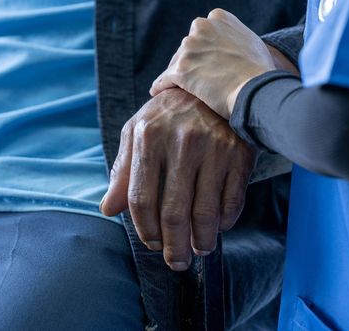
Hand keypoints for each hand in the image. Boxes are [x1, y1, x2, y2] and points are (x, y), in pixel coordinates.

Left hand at [100, 88, 256, 270]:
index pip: (141, 199)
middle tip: (175, 262)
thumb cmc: (169, 115)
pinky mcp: (240, 154)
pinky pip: (232, 201)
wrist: (213, 86)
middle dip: (173, 247)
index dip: (144, 229)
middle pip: (173, 213)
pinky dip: (225, 223)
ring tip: (198, 250)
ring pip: (205, 214)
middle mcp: (181, 142)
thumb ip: (123, 170)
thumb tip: (108, 210)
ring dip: (201, 242)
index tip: (151, 243)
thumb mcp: (139, 131)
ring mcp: (214, 148)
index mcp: (149, 136)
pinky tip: (218, 228)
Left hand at [149, 9, 276, 119]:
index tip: (206, 59)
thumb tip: (231, 41)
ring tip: (177, 88)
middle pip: (188, 46)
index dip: (203, 47)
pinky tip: (157, 93)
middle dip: (190, 60)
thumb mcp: (252, 41)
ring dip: (178, 74)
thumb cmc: (260, 70)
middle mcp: (201, 27)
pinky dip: (161, 86)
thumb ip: (235, 35)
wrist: (257, 89)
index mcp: (218, 17)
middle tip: (196, 78)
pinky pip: (164, 79)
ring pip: (176, 62)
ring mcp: (189, 48)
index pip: (202, 31)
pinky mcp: (180, 70)